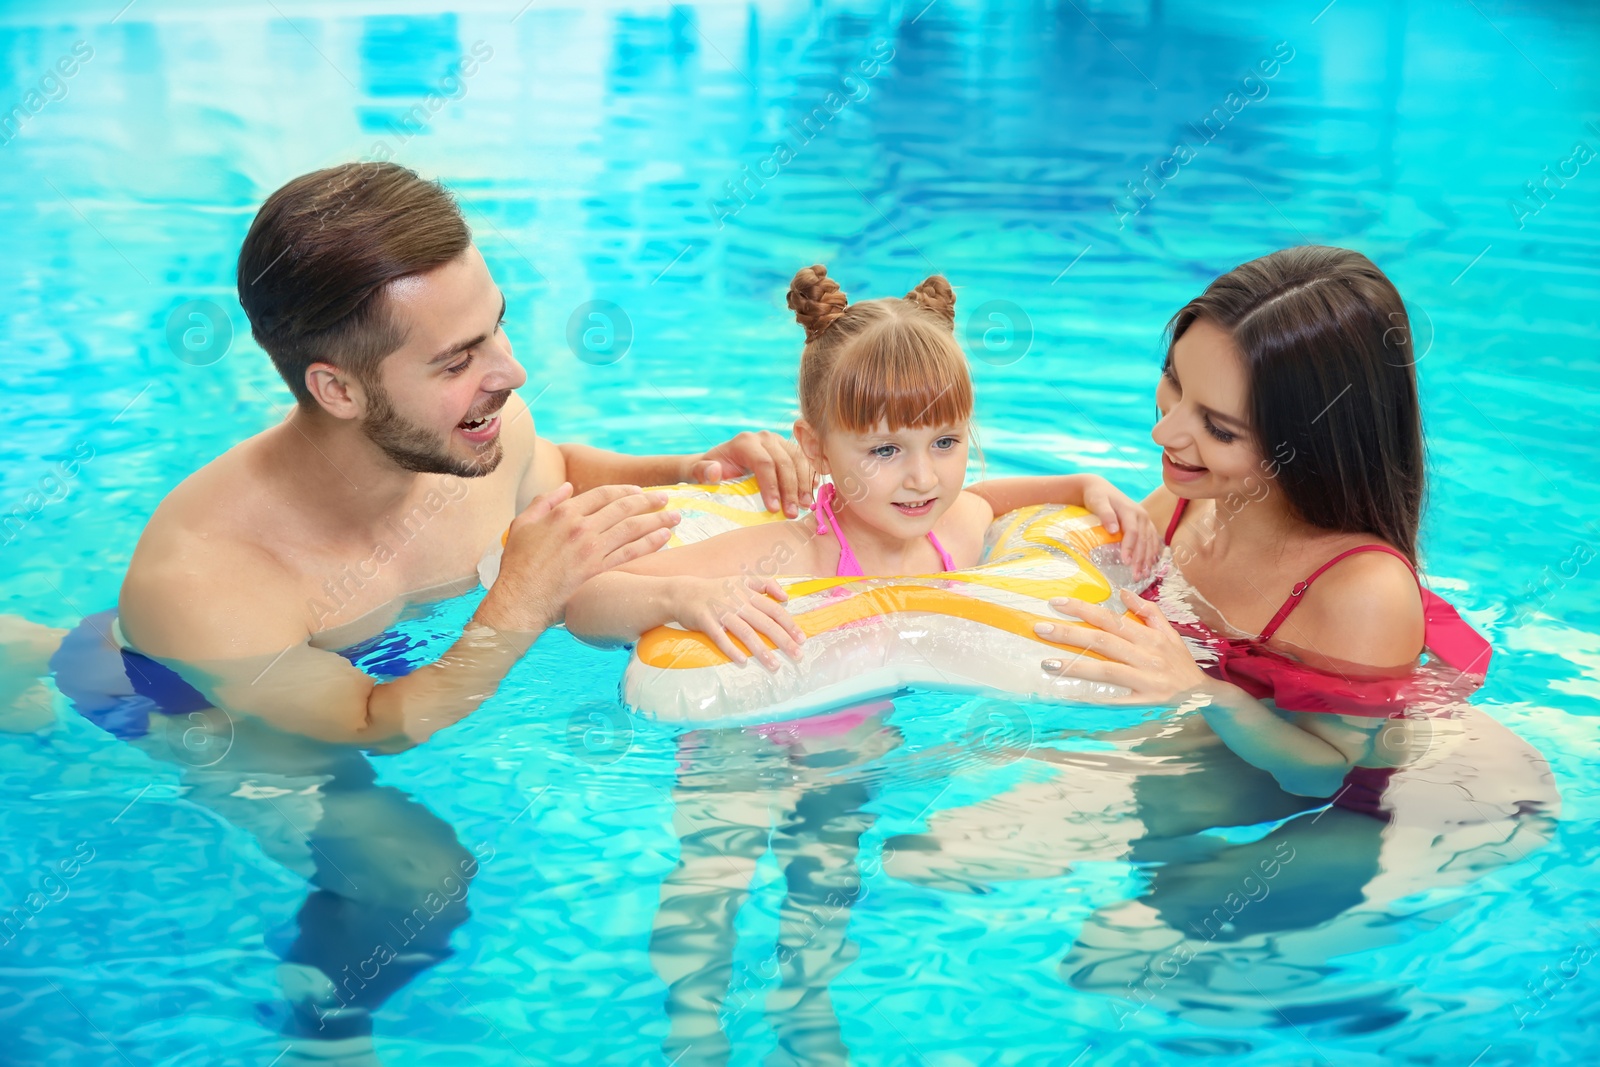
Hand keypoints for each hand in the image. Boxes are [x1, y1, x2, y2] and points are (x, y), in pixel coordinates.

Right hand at [480, 483, 680, 630]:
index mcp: (564, 513)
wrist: (520, 600)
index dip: (626, 490)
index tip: (640, 492)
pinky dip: (650, 543)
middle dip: (649, 501)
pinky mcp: (599, 570)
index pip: (604, 494)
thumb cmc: (518, 564)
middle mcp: (581, 527)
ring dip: (657, 520)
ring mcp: (592, 549)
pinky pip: (631, 553)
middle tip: (666, 499)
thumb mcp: (522, 524)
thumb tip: (567, 487)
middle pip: (624, 507)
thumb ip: (545, 501)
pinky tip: (664, 538)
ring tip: (675, 517)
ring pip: (633, 528)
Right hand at [668, 574, 804, 670]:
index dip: (789, 623)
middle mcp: (737, 601)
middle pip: (764, 622)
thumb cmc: (716, 589)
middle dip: (783, 640)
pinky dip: (731, 649)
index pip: (773, 609)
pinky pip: (720, 638)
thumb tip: (786, 597)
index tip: (801, 638)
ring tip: (774, 665)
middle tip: (797, 655)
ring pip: (745, 632)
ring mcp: (721, 612)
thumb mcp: (741, 580)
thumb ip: (765, 584)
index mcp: (747, 592)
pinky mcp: (706, 622)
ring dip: (761, 650)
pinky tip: (742, 661)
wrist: (683, 592)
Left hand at [691, 431, 816, 517]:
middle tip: (791, 513)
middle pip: (783, 462)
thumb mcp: (700, 471)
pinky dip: (809, 475)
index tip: (774, 509)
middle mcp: (764, 438)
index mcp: (745, 442)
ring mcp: (778, 442)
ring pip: (797, 460)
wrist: (719, 463)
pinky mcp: (788, 449)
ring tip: (804, 505)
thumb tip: (714, 472)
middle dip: (790, 490)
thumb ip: (703, 471)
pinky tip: (812, 491)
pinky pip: (803, 460)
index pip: (764, 463)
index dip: (771, 486)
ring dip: (803, 484)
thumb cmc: (711, 470)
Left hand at [1033, 589, 1209, 703]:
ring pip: (1106, 669)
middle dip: (1069, 633)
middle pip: (1103, 641)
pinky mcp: (1144, 704)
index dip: (1083, 609)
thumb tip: (1124, 592)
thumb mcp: (1170, 634)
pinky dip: (1093, 699)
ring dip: (1075, 666)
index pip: (1111, 619)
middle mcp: (1147, 656)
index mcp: (1150, 637)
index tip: (1057, 603)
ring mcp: (1145, 681)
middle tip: (1040, 627)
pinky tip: (1070, 696)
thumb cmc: (1181, 664)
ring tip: (1047, 663)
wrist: (1205, 697)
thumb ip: (1148, 612)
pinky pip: (1115, 701)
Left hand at [1081, 476, 1160, 578]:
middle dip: (1141, 559)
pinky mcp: (1145, 524)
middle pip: (1144, 540)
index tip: (1126, 562)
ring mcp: (1145, 520)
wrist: (1100, 488)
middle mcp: (1142, 515)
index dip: (1130, 547)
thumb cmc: (1097, 496)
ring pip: (1150, 541)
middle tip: (1136, 576)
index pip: (1133, 532)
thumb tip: (1113, 530)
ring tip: (1145, 575)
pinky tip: (1150, 565)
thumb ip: (1105, 514)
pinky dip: (1152, 553)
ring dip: (1148, 559)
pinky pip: (1153, 540)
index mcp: (1131, 510)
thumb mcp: (1098, 502)